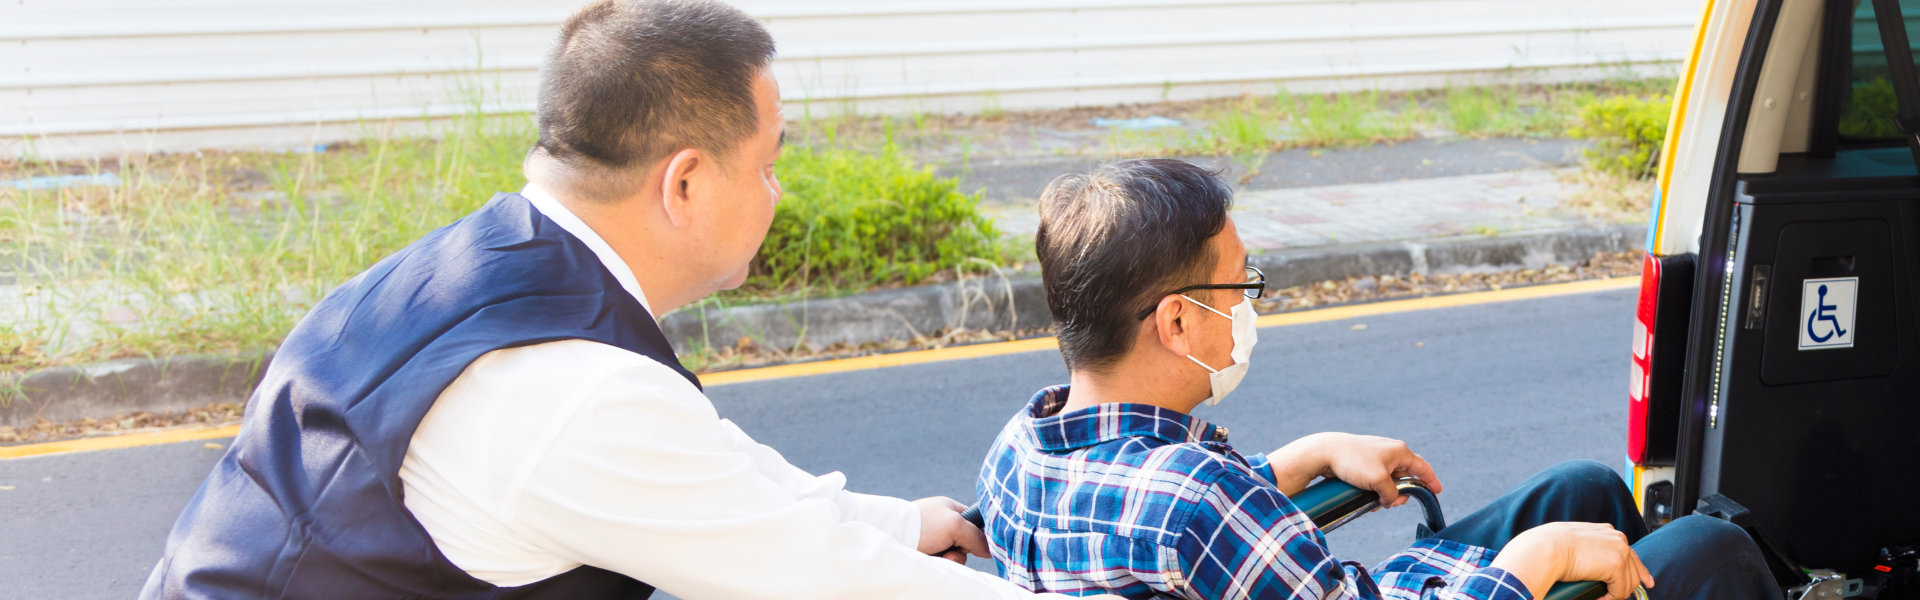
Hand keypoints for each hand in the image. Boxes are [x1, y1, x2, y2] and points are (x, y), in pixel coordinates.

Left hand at [913, 497, 987, 563]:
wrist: (894, 536)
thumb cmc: (924, 523)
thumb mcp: (955, 523)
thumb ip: (976, 535)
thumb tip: (989, 549)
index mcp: (949, 509)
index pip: (974, 521)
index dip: (980, 533)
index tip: (981, 542)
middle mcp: (943, 525)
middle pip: (967, 543)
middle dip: (963, 550)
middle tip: (954, 548)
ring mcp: (934, 541)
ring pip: (957, 556)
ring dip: (953, 559)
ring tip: (941, 555)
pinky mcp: (927, 555)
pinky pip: (945, 564)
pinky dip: (943, 564)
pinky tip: (933, 560)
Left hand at [1271, 432, 1440, 506]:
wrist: (1324, 453)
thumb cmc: (1354, 462)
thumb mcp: (1379, 481)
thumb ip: (1392, 494)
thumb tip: (1390, 501)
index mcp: (1400, 451)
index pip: (1422, 467)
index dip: (1430, 480)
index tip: (1436, 491)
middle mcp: (1390, 452)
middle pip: (1404, 478)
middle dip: (1399, 494)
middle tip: (1389, 504)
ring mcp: (1376, 458)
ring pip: (1388, 482)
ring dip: (1384, 495)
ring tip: (1373, 501)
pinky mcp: (1363, 464)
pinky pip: (1375, 481)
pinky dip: (1373, 491)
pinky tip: (1364, 498)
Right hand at [1491, 522, 1654, 599]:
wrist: (1544, 548)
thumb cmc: (1548, 545)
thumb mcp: (1573, 541)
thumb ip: (1588, 547)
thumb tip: (1588, 562)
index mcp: (1607, 531)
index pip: (1630, 553)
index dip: (1638, 570)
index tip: (1646, 582)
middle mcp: (1617, 538)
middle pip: (1635, 569)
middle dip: (1629, 586)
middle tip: (1614, 596)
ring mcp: (1619, 550)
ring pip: (1630, 583)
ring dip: (1615, 593)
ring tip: (1599, 596)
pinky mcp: (1616, 565)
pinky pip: (1621, 591)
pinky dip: (1610, 598)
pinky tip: (1598, 597)